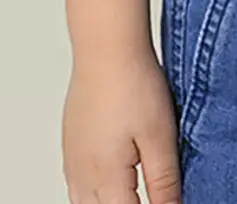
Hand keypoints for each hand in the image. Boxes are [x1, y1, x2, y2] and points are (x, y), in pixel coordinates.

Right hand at [62, 47, 180, 203]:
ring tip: (133, 193)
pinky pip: (76, 186)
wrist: (106, 47)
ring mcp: (72, 160)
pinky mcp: (70, 144)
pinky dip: (93, 194)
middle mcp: (82, 175)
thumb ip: (164, 181)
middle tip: (151, 195)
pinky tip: (111, 182)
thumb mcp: (160, 136)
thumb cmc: (133, 83)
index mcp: (106, 179)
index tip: (166, 201)